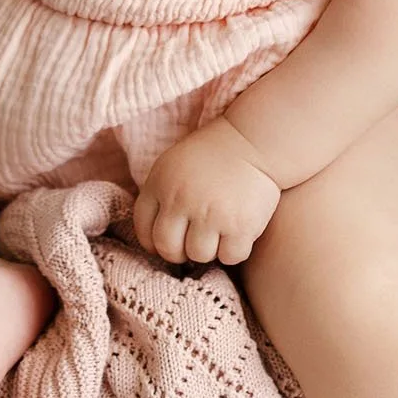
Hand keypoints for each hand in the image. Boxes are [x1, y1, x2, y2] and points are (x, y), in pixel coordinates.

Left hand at [131, 118, 282, 267]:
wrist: (253, 141)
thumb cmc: (211, 156)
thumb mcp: (172, 165)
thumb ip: (159, 196)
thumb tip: (154, 240)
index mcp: (160, 185)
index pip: (144, 230)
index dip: (154, 243)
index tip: (168, 241)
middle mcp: (182, 200)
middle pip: (168, 249)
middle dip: (179, 252)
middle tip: (193, 242)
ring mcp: (211, 214)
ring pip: (199, 255)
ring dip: (209, 250)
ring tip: (218, 232)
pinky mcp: (241, 225)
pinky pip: (230, 257)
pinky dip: (234, 250)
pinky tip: (237, 233)